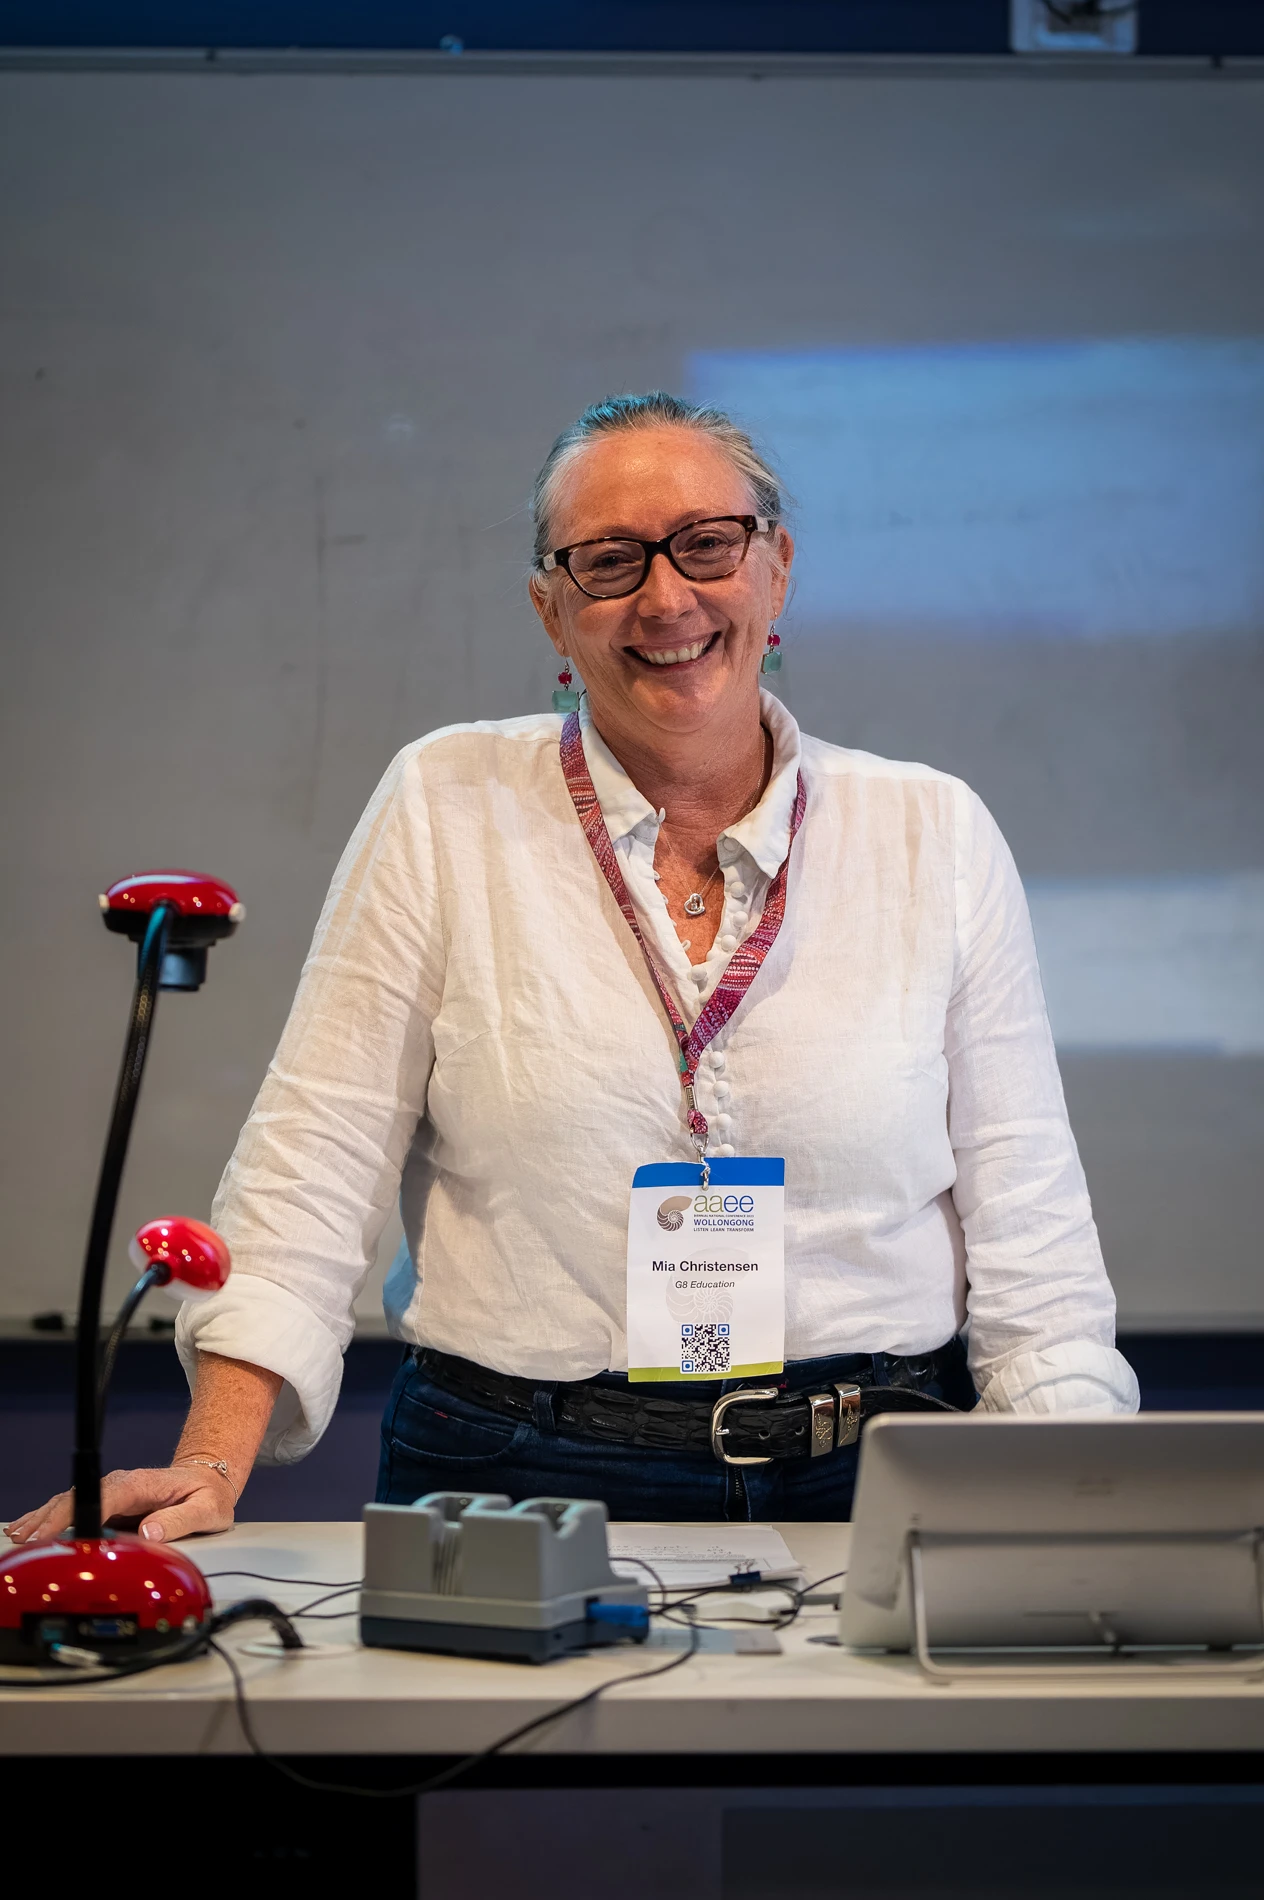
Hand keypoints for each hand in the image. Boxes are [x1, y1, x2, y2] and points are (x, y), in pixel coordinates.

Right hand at [4, 1464, 235, 1545]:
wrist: (208, 1481)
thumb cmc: (207, 1495)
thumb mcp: (206, 1510)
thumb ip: (179, 1521)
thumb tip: (149, 1533)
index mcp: (142, 1484)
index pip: (104, 1496)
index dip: (77, 1512)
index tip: (56, 1530)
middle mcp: (122, 1484)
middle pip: (79, 1497)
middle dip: (50, 1518)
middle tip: (27, 1540)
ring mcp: (113, 1493)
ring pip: (71, 1502)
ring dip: (44, 1518)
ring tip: (19, 1534)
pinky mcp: (109, 1504)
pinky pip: (75, 1508)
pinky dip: (50, 1517)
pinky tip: (31, 1527)